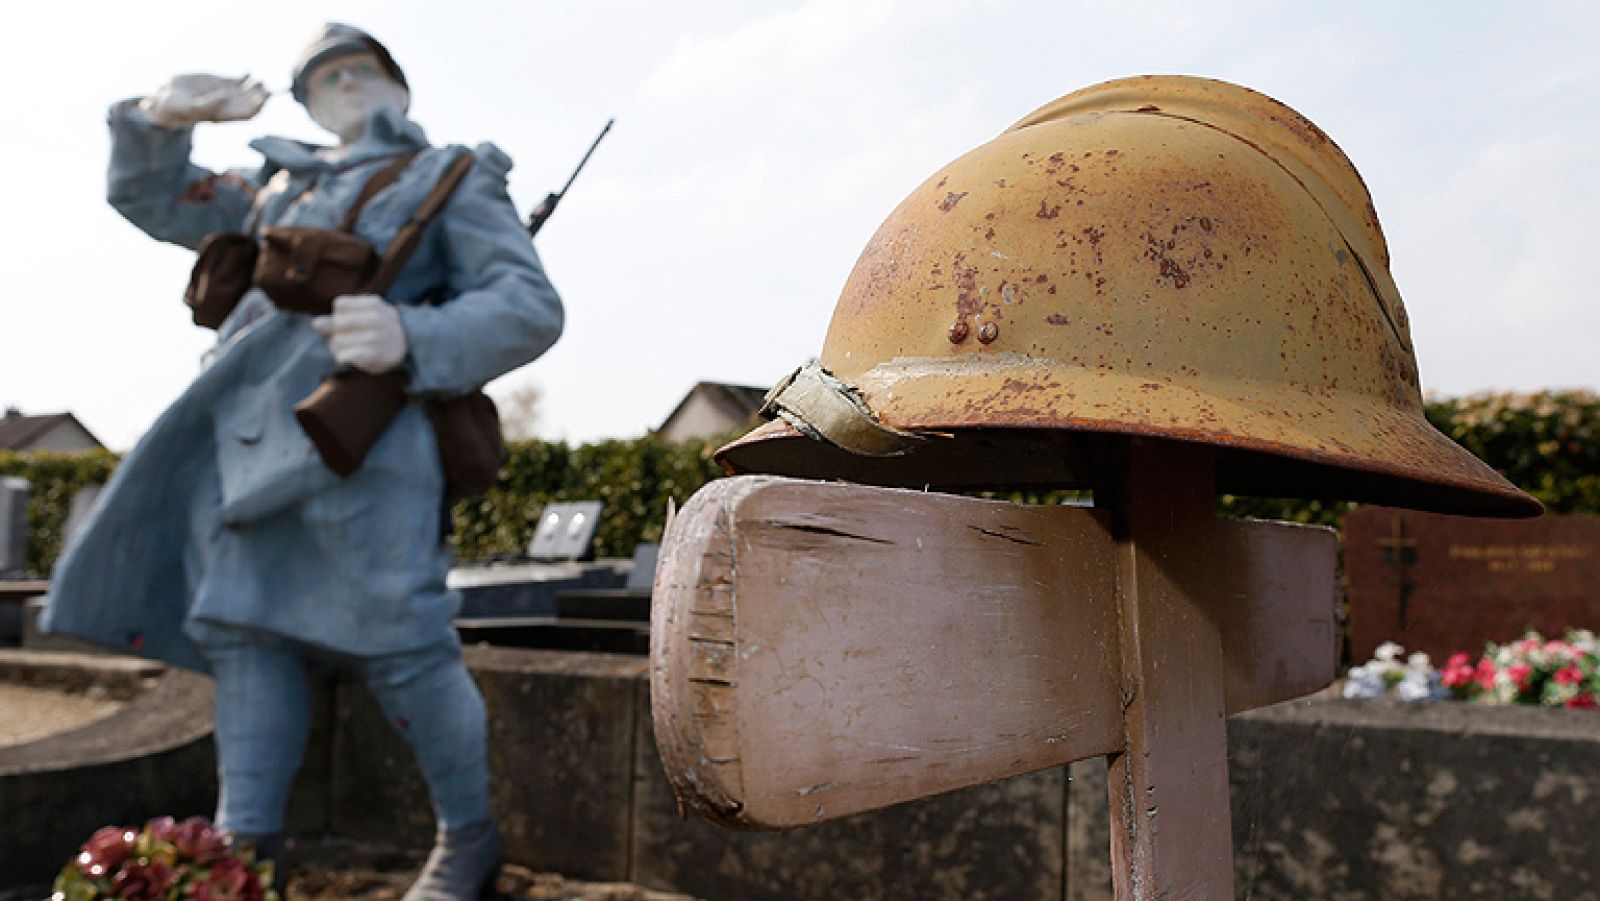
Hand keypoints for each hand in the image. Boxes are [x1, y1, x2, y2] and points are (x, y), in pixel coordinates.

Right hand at [139, 73, 267, 127]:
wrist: (167, 97)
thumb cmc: (178, 107)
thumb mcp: (192, 107)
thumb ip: (209, 104)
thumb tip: (226, 97)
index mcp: (225, 114)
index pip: (248, 114)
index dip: (259, 106)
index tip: (264, 97)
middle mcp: (229, 105)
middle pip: (252, 102)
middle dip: (261, 95)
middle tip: (264, 86)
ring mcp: (226, 93)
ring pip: (247, 91)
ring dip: (256, 86)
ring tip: (260, 81)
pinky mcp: (220, 82)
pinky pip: (238, 81)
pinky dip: (245, 77)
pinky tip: (248, 73)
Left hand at [311, 295, 407, 373]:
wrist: (408, 345)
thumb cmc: (380, 326)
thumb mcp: (366, 314)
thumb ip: (339, 317)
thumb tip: (315, 324)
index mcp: (374, 303)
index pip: (339, 304)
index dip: (341, 313)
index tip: (352, 320)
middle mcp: (375, 318)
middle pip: (337, 322)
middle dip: (337, 331)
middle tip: (349, 336)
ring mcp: (374, 337)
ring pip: (337, 340)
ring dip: (338, 346)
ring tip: (351, 347)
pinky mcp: (372, 356)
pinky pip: (343, 356)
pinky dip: (343, 357)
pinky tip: (352, 357)